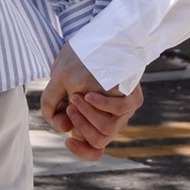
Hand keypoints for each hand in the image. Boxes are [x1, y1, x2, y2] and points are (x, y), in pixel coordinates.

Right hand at [43, 45, 139, 162]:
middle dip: (80, 126)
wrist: (102, 38)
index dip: (82, 151)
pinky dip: (101, 105)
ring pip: (107, 128)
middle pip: (98, 141)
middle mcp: (113, 120)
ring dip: (87, 115)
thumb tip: (63, 127)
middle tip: (69, 108)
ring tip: (75, 98)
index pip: (94, 149)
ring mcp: (125, 111)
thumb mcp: (60, 81)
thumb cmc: (78, 60)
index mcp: (97, 122)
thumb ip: (56, 105)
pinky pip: (119, 110)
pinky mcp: (132, 97)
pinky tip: (88, 95)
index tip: (68, 141)